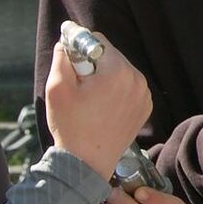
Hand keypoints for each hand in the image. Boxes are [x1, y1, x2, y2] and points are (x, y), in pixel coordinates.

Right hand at [44, 32, 152, 180]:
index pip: (98, 40)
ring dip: (105, 77)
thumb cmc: (70, 126)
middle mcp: (137, 79)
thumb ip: (62, 57)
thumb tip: (67, 41)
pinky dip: (116, 91)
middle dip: (93, 64)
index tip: (70, 62)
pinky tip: (103, 108)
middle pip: (111, 55)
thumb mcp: (56, 87)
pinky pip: (129, 87)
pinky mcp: (146, 107)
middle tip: (80, 86)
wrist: (87, 163)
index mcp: (118, 70)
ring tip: (91, 100)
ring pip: (121, 71)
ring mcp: (144, 94)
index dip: (80, 48)